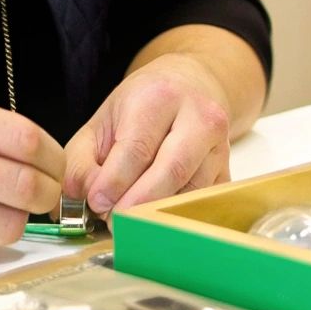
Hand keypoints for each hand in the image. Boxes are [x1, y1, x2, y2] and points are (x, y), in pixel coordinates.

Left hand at [64, 53, 232, 216]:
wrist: (188, 87)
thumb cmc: (141, 107)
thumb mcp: (101, 122)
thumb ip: (82, 162)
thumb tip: (84, 199)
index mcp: (160, 97)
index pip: (138, 147)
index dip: (115, 181)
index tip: (97, 202)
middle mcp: (198, 117)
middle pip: (172, 170)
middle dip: (138, 203)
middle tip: (113, 222)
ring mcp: (220, 145)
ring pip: (191, 191)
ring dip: (157, 214)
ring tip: (130, 222)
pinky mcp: (228, 170)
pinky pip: (204, 202)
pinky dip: (176, 216)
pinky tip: (155, 220)